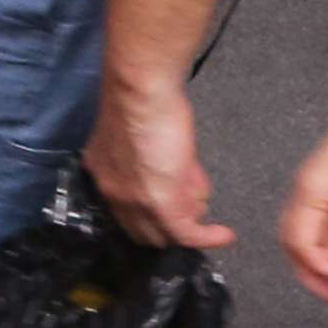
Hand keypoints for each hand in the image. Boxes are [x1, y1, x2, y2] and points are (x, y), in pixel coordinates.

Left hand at [87, 77, 228, 251]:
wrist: (142, 90)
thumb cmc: (142, 100)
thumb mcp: (138, 138)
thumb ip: (147, 163)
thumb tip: (175, 179)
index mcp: (103, 175)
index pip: (126, 216)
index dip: (153, 216)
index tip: (174, 208)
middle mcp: (112, 195)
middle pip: (146, 232)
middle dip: (173, 222)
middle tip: (192, 204)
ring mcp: (136, 203)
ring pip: (170, 231)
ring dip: (193, 214)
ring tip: (198, 184)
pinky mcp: (163, 205)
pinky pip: (188, 234)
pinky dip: (209, 237)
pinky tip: (224, 235)